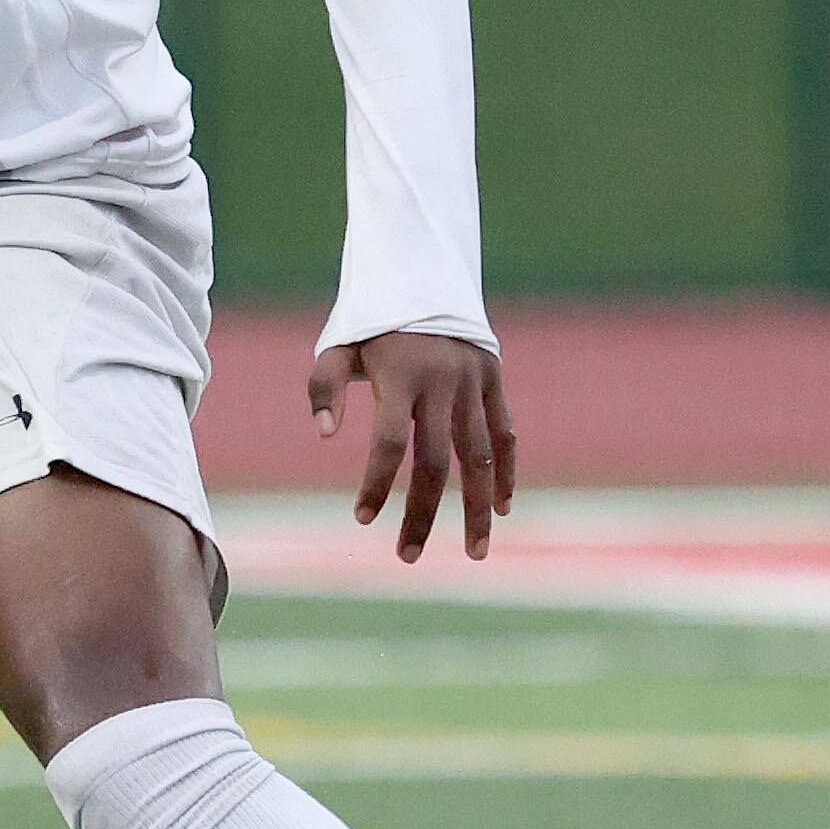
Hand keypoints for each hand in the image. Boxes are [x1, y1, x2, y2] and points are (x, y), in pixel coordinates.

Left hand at [309, 332, 516, 561]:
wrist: (424, 273)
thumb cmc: (371, 319)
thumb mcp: (338, 343)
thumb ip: (323, 386)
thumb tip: (324, 435)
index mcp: (402, 376)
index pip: (390, 442)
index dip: (377, 483)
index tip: (363, 518)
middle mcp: (443, 383)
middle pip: (436, 462)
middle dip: (423, 513)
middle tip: (408, 556)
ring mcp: (474, 383)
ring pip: (480, 457)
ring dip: (478, 508)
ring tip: (476, 552)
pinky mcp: (494, 380)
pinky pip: (504, 434)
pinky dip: (505, 472)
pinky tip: (501, 508)